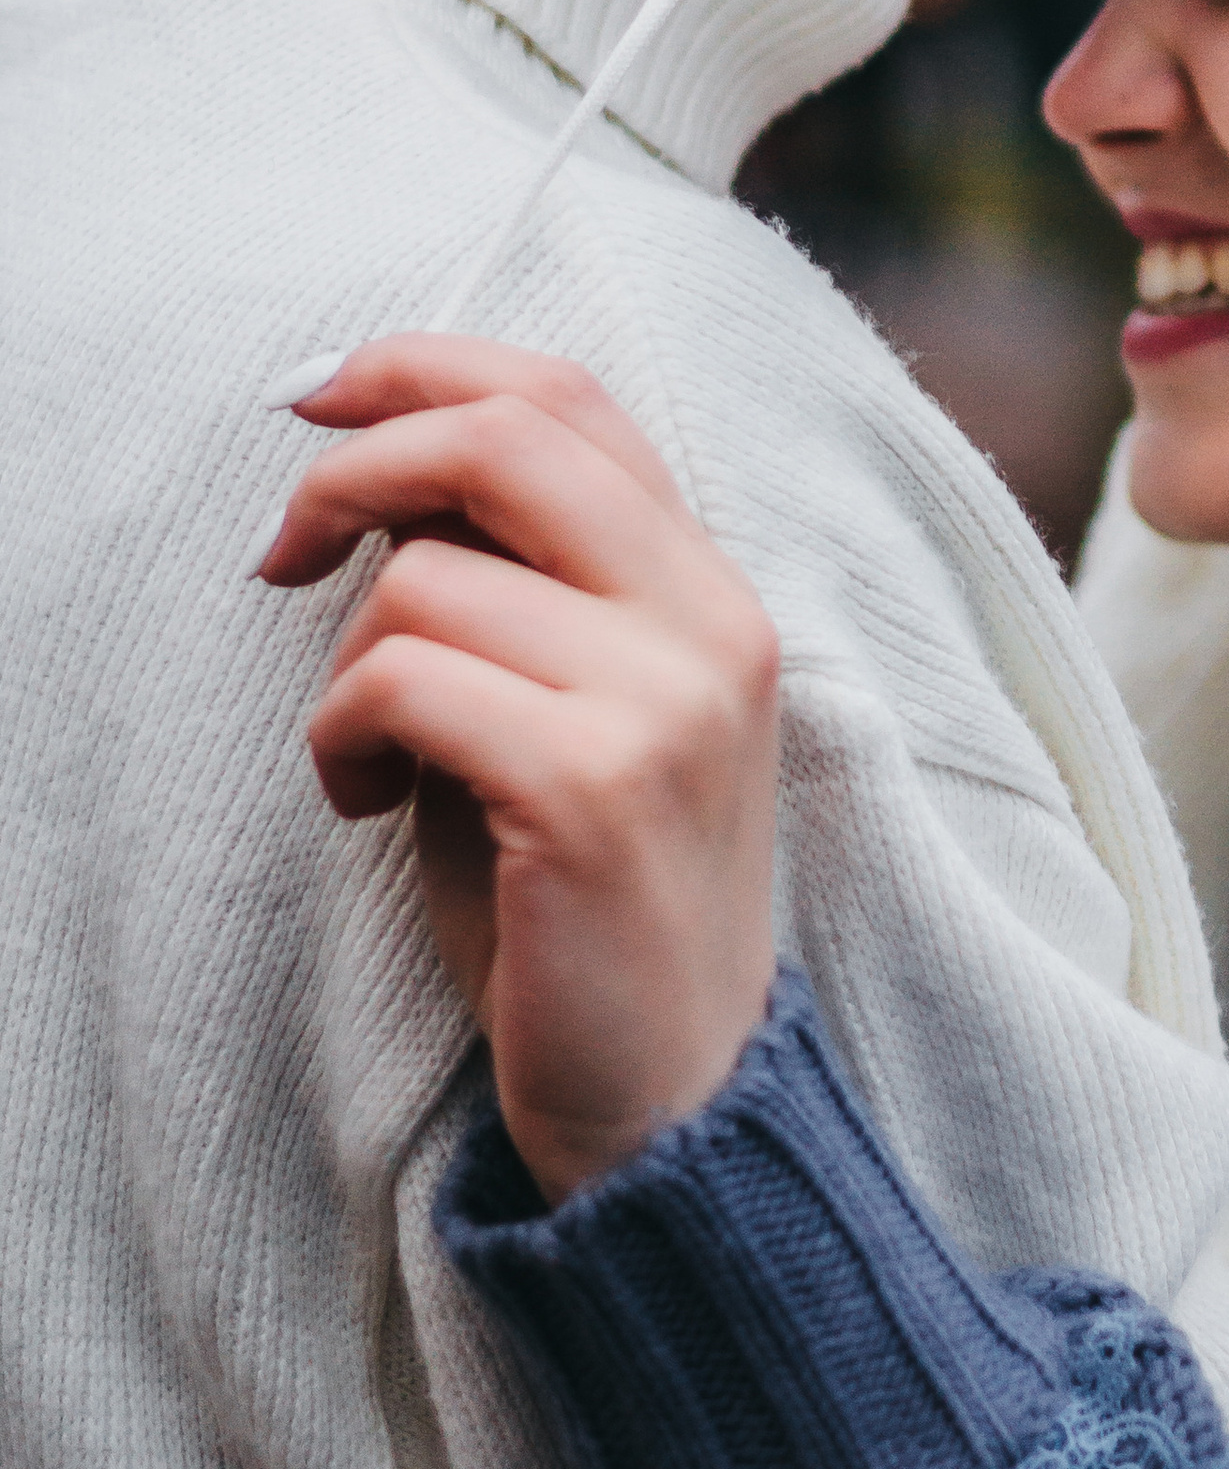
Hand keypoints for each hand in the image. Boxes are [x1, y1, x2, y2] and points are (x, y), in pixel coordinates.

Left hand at [257, 338, 780, 1203]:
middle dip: (356, 463)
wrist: (670, 1103)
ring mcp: (664, 701)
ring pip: (428, 577)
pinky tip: (365, 804)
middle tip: (278, 548)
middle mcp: (710, 620)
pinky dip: (341, 737)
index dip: (429, 364)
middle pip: (509, 435)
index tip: (319, 397)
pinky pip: (401, 683)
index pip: (574, 397)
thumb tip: (378, 474)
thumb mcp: (569, 710)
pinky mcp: (592, 788)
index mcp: (711, 589)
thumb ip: (520, 587)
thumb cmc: (585, 905)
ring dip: (344, 664)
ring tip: (365, 759)